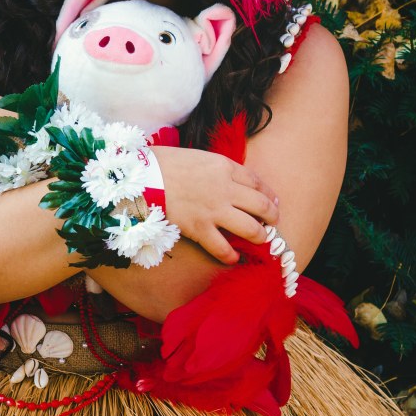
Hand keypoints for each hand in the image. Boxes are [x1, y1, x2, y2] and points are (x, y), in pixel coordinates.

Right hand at [153, 147, 279, 265]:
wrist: (142, 176)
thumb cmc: (164, 163)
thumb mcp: (199, 157)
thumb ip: (218, 170)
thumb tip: (230, 181)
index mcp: (225, 166)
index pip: (257, 182)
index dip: (269, 194)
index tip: (273, 202)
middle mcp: (226, 189)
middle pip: (262, 206)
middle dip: (272, 217)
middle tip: (272, 223)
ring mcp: (214, 210)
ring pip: (251, 229)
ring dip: (259, 237)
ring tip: (259, 240)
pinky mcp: (199, 229)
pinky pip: (223, 248)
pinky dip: (231, 256)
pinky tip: (234, 258)